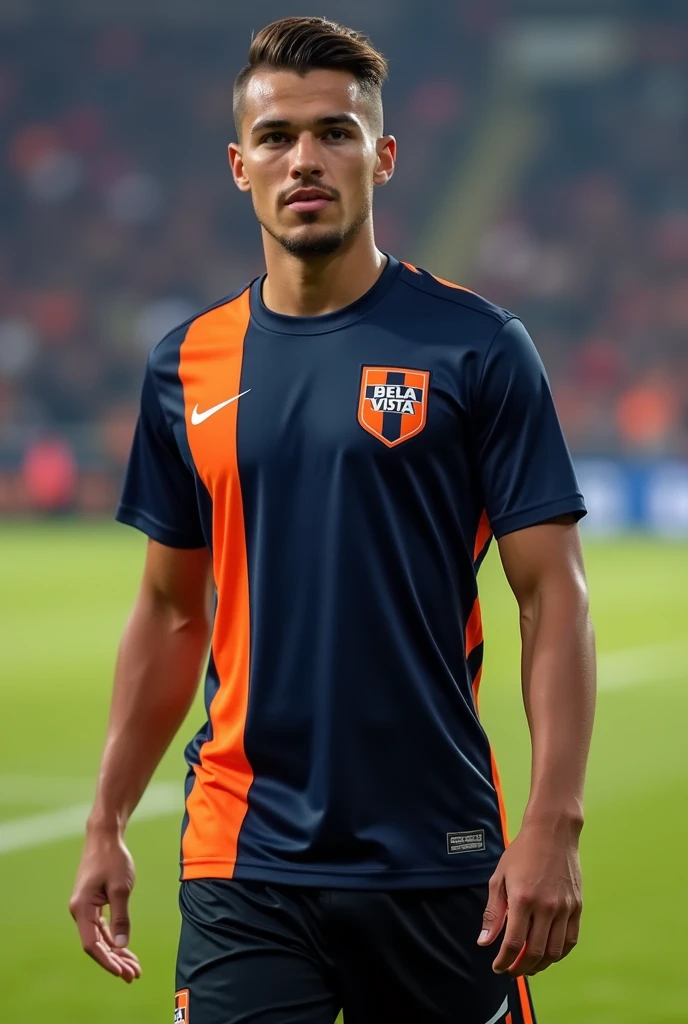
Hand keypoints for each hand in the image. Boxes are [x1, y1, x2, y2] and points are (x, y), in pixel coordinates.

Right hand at [69, 827, 140, 982]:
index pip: (92, 944)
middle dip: (115, 961)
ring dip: (115, 953)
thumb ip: (121, 918)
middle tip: (134, 975)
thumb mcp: (120, 888)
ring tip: (133, 967)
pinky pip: (101, 928)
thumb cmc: (112, 859)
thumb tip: (121, 945)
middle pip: (96, 944)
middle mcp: (80, 911)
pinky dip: (113, 939)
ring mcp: (85, 908)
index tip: (122, 972)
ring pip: (99, 938)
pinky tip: (125, 949)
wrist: (105, 837)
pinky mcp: (92, 904)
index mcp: (82, 908)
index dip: (107, 961)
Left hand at [478, 818, 581, 976]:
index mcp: (522, 899)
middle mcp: (545, 907)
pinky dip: (559, 954)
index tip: (498, 967)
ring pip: (554, 952)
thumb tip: (484, 942)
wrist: (552, 832)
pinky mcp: (576, 907)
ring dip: (540, 965)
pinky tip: (548, 955)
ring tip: (528, 966)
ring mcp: (564, 908)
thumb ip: (492, 913)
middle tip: (512, 971)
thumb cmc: (522, 853)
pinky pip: (570, 940)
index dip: (504, 961)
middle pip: (535, 953)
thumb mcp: (499, 878)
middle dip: (521, 968)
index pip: (513, 944)